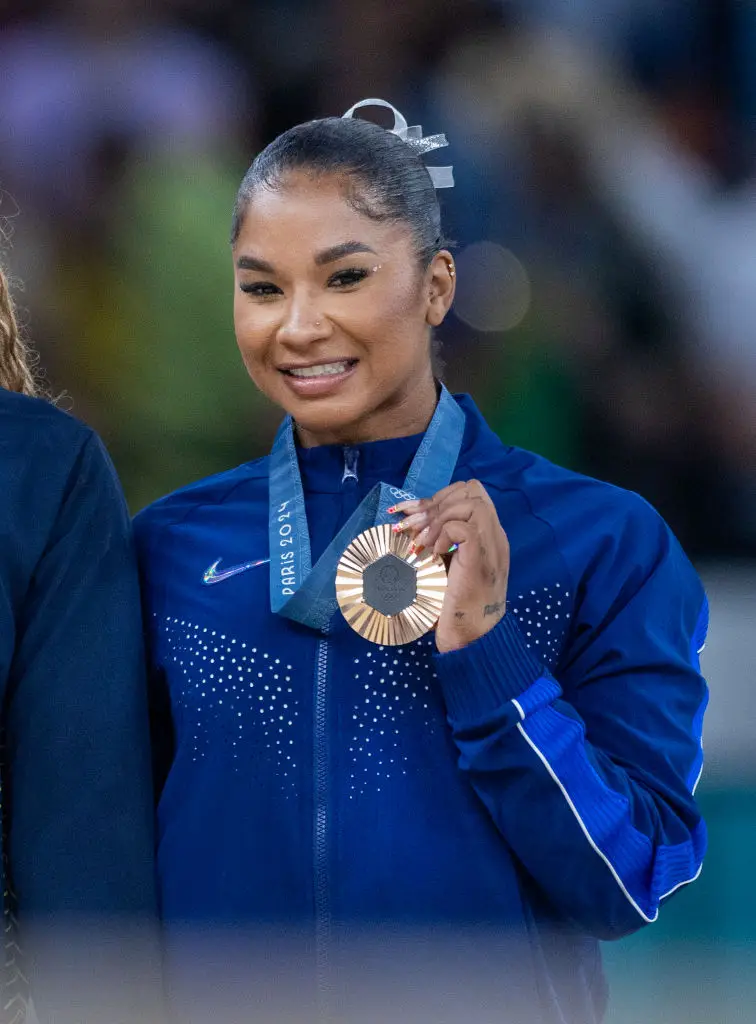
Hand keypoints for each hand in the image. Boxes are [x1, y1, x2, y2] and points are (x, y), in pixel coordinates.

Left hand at [390, 481, 509, 652]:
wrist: (471, 639)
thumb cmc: (455, 607)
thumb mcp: (447, 566)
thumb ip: (440, 543)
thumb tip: (407, 523)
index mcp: (489, 536)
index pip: (471, 492)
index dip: (439, 497)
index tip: (411, 515)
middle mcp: (495, 536)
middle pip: (472, 489)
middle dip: (436, 502)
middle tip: (412, 527)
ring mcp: (491, 546)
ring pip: (471, 502)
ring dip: (438, 517)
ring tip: (421, 541)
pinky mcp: (480, 559)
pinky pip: (464, 527)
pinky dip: (443, 534)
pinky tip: (433, 553)